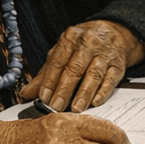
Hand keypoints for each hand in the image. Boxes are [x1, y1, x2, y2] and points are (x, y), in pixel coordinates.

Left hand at [20, 20, 144, 111]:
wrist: (113, 34)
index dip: (50, 80)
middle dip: (64, 89)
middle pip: (75, 68)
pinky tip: (95, 102)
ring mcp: (105, 54)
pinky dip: (103, 91)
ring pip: (94, 74)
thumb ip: (45, 74)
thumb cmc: (82, 46)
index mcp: (70, 38)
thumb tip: (26, 94)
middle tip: (56, 106)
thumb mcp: (62, 53)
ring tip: (75, 108)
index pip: (57, 60)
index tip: (44, 97)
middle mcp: (88, 43)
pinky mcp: (118, 65)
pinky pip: (111, 79)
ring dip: (84, 93)